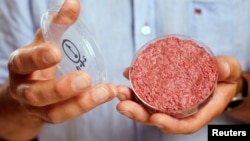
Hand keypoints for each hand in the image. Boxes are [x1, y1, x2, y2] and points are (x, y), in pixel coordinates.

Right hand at [1, 1, 128, 139]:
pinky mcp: (50, 117)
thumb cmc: (37, 61)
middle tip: (85, 79)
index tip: (56, 51)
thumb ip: (57, 24)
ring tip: (106, 91)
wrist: (26, 88)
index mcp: (20, 65)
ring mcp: (36, 108)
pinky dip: (87, 107)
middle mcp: (24, 89)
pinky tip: (106, 95)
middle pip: (36, 94)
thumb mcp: (44, 41)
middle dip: (60, 88)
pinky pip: (67, 117)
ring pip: (54, 113)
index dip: (38, 58)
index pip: (24, 62)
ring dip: (81, 104)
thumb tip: (74, 2)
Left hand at [116, 56, 240, 133]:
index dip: (169, 124)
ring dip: (131, 101)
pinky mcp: (163, 92)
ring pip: (148, 107)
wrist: (218, 75)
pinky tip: (127, 75)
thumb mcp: (230, 72)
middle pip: (158, 118)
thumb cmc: (225, 77)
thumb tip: (222, 69)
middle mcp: (182, 110)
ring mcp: (170, 102)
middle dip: (139, 114)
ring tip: (120, 91)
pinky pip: (147, 93)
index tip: (155, 118)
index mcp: (199, 111)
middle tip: (123, 105)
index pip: (184, 124)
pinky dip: (135, 87)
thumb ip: (227, 70)